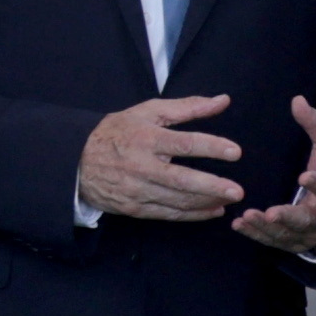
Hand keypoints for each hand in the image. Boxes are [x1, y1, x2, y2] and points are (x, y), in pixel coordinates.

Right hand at [79, 93, 248, 221]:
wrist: (78, 161)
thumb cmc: (118, 131)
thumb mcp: (149, 112)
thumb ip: (188, 107)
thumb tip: (223, 100)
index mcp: (147, 139)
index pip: (184, 144)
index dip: (211, 147)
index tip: (235, 152)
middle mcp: (143, 167)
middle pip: (182, 180)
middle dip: (211, 186)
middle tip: (237, 190)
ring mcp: (138, 191)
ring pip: (177, 200)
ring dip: (206, 202)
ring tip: (229, 199)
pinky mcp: (135, 209)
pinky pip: (169, 214)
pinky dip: (193, 215)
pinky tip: (212, 210)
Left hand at [234, 97, 315, 257]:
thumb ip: (315, 125)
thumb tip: (297, 100)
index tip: (304, 176)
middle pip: (307, 220)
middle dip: (288, 217)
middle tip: (271, 212)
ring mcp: (308, 233)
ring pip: (287, 233)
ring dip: (266, 227)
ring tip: (246, 216)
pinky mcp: (293, 241)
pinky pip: (274, 240)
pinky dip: (256, 234)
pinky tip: (239, 224)